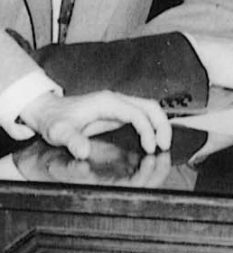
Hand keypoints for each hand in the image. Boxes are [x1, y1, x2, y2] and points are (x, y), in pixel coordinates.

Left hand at [18, 89, 170, 159]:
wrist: (47, 111)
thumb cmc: (54, 120)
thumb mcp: (59, 132)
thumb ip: (71, 140)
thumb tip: (83, 152)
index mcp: (107, 102)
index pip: (137, 113)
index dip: (147, 130)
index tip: (149, 148)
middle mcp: (116, 100)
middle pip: (150, 106)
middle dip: (162, 126)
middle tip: (164, 146)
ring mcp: (118, 105)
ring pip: (149, 109)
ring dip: (160, 125)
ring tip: (162, 144)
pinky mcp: (118, 112)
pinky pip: (142, 115)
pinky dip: (151, 126)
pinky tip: (151, 140)